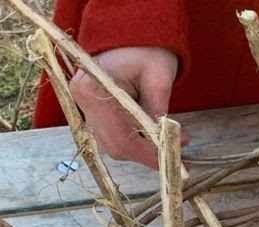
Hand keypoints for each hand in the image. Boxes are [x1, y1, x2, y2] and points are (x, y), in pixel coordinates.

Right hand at [69, 46, 185, 168]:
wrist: (131, 35)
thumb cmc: (147, 51)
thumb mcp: (159, 79)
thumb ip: (159, 114)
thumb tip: (171, 145)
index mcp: (93, 89)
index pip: (121, 136)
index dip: (148, 154)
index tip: (173, 160)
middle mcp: (82, 101)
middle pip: (115, 147)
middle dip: (147, 155)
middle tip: (176, 156)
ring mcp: (85, 107)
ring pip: (114, 146)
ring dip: (142, 150)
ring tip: (167, 143)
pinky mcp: (93, 112)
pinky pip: (114, 137)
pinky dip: (135, 142)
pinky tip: (153, 137)